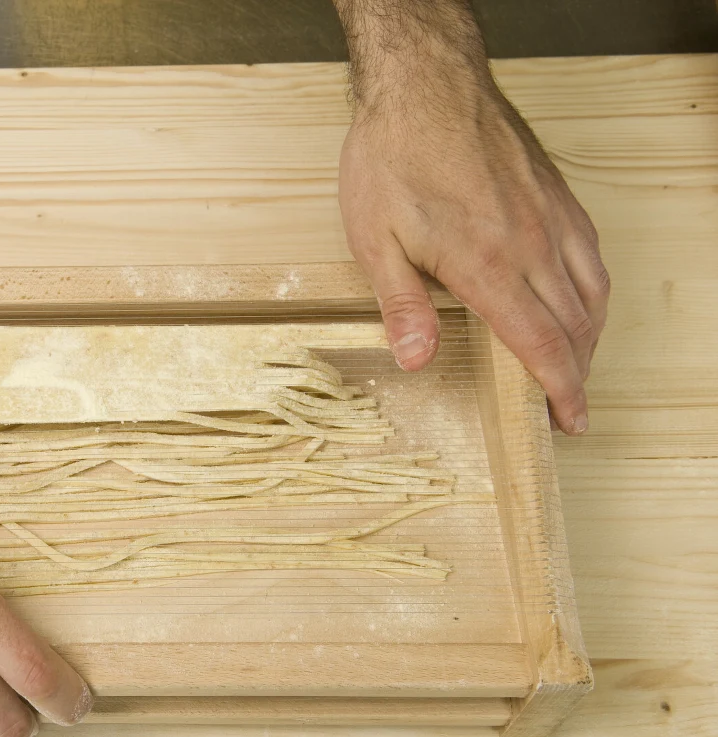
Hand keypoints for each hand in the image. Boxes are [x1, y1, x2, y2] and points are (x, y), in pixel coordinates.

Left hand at [334, 2, 608, 433]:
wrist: (426, 85)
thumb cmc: (392, 158)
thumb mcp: (374, 239)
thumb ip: (401, 304)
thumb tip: (417, 360)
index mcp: (487, 264)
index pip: (540, 344)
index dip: (560, 390)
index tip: (569, 420)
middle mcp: (532, 244)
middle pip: (574, 327)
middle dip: (577, 376)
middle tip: (570, 410)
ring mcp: (551, 217)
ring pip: (592, 293)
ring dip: (589, 339)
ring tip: (575, 369)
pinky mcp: (557, 195)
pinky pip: (591, 255)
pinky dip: (592, 293)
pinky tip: (578, 304)